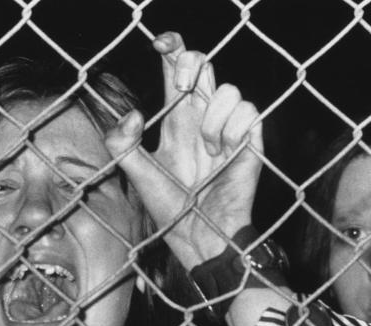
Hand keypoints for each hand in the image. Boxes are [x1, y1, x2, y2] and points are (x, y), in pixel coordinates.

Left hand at [104, 32, 263, 269]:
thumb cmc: (170, 207)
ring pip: (227, 88)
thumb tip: (133, 114)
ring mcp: (228, 128)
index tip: (160, 44)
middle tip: (178, 87)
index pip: (176, 68)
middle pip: (204, 64)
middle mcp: (203, 117)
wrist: (197, 236)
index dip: (172, 46)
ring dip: (211, 117)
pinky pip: (248, 111)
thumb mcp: (136, 173)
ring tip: (206, 150)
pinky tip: (222, 154)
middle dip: (190, 65)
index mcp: (177, 118)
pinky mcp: (249, 142)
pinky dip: (231, 129)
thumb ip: (121, 144)